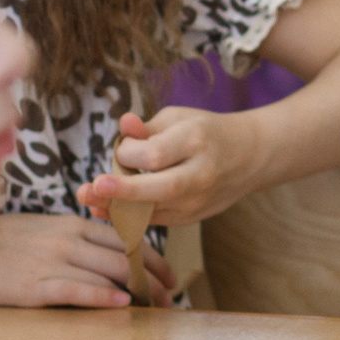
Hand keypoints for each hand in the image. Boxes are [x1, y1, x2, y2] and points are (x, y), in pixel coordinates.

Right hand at [0, 213, 175, 310]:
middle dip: (152, 278)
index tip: (169, 274)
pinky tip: (121, 303)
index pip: (124, 238)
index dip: (152, 257)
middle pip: (123, 257)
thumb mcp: (42, 229)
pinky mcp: (34, 286)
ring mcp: (51, 262)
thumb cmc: (1, 243)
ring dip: (136, 291)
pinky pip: (76, 289)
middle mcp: (66, 240)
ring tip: (156, 306)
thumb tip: (108, 256)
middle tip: (170, 296)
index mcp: (70, 224)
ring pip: (106, 273)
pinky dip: (102, 296)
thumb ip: (74, 239)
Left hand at [73, 109, 257, 226]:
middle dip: (123, 191)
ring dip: (117, 207)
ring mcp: (198, 202)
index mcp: (196, 141)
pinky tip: (108, 207)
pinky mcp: (191, 219)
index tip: (123, 145)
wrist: (250, 157)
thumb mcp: (179, 118)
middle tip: (93, 188)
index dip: (129, 152)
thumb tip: (123, 124)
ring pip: (154, 212)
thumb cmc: (207, 131)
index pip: (154, 154)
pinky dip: (130, 215)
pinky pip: (155, 220)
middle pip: (158, 189)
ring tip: (89, 201)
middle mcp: (200, 175)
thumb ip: (147, 127)